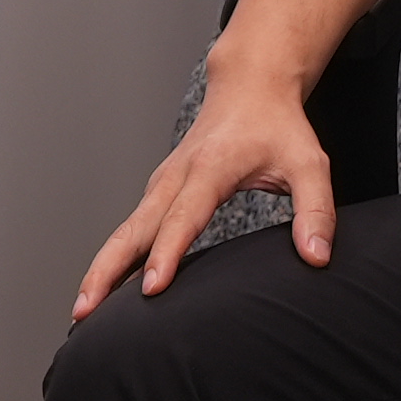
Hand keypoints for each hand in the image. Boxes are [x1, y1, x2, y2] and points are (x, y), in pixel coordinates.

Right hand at [70, 66, 333, 322]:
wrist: (250, 88)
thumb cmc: (279, 127)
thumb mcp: (310, 164)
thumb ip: (316, 211)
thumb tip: (318, 257)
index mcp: (210, 167)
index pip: (184, 216)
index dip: (167, 253)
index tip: (152, 288)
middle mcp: (176, 175)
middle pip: (135, 227)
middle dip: (108, 269)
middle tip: (84, 311)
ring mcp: (163, 182)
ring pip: (126, 230)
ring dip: (102, 268)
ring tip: (82, 311)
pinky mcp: (159, 191)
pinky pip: (132, 228)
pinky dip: (114, 257)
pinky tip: (105, 289)